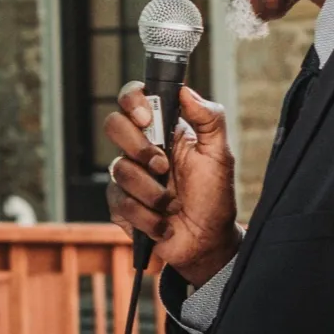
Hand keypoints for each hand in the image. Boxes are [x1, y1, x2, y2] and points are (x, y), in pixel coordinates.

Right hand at [105, 81, 238, 285]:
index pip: (134, 99)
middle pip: (113, 125)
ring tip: (171, 204)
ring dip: (152, 192)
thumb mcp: (220, 155)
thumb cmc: (214, 198)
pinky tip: (163, 224)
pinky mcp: (119, 205)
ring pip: (119, 169)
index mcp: (162, 131)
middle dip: (138, 148)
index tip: (148, 119)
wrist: (206, 243)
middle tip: (163, 168)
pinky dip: (148, 217)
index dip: (133, 101)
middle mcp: (139, 149)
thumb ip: (209, 119)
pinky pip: (120, 202)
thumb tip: (185, 90)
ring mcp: (127, 177)